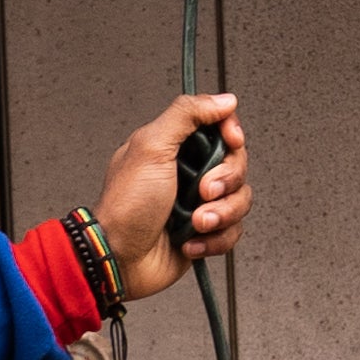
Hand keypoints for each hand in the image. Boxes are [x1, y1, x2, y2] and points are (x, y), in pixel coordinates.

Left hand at [90, 93, 251, 300]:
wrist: (120, 259)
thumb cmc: (126, 207)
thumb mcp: (150, 146)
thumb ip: (186, 114)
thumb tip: (222, 100)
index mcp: (175, 146)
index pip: (220, 127)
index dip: (231, 133)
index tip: (230, 142)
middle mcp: (189, 172)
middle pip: (237, 164)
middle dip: (225, 181)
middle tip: (201, 191)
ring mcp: (198, 203)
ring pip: (239, 200)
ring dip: (219, 214)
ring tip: (193, 222)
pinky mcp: (205, 233)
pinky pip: (233, 231)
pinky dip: (214, 239)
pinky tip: (188, 240)